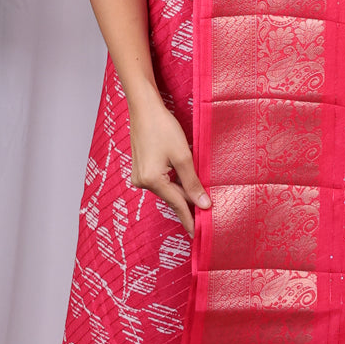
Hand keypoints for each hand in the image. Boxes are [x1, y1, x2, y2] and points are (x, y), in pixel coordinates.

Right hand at [128, 92, 209, 235]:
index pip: (178, 204)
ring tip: (199, 198)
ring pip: (167, 189)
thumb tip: (203, 205)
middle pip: (172, 197)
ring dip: (182, 191)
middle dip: (189, 204)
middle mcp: (142, 182)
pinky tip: (184, 182)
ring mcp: (139, 175)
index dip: (190, 219)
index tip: (198, 235)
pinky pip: (161, 181)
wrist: (144, 108)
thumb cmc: (163, 127)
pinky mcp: (140, 168)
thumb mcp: (183, 156)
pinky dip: (174, 182)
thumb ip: (193, 183)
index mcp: (152, 180)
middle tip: (205, 216)